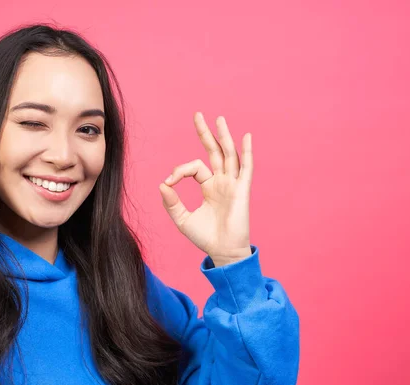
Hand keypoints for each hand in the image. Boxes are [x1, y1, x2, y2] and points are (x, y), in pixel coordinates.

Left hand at [159, 112, 253, 266]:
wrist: (222, 252)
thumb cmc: (205, 237)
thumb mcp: (182, 219)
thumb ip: (172, 202)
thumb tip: (162, 184)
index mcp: (209, 187)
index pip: (194, 168)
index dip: (179, 170)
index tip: (169, 181)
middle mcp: (222, 182)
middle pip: (214, 152)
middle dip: (205, 133)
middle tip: (197, 115)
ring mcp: (233, 184)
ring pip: (228, 155)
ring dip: (224, 136)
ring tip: (219, 118)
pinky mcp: (242, 191)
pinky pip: (246, 168)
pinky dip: (246, 152)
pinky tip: (246, 136)